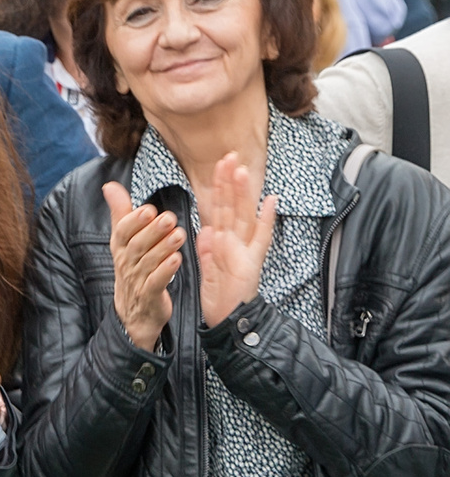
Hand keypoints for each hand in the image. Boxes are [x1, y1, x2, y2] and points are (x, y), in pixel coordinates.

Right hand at [101, 180, 180, 350]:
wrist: (134, 312)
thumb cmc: (134, 270)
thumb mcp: (124, 241)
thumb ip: (120, 213)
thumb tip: (109, 186)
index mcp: (121, 248)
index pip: (122, 232)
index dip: (133, 221)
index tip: (148, 209)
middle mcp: (127, 263)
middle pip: (136, 246)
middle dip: (151, 231)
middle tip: (169, 218)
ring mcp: (137, 281)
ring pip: (148, 263)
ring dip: (163, 248)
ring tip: (178, 235)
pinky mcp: (149, 296)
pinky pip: (155, 283)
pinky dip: (165, 272)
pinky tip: (177, 260)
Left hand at [194, 152, 277, 328]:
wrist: (228, 320)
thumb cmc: (220, 297)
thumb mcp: (208, 270)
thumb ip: (207, 249)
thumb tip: (205, 230)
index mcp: (225, 242)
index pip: (222, 209)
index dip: (222, 188)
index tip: (220, 165)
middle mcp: (238, 242)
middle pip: (234, 206)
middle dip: (231, 182)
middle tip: (229, 155)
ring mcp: (246, 250)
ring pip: (244, 216)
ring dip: (244, 193)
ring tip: (242, 170)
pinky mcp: (252, 263)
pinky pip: (260, 239)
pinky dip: (266, 220)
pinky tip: (271, 201)